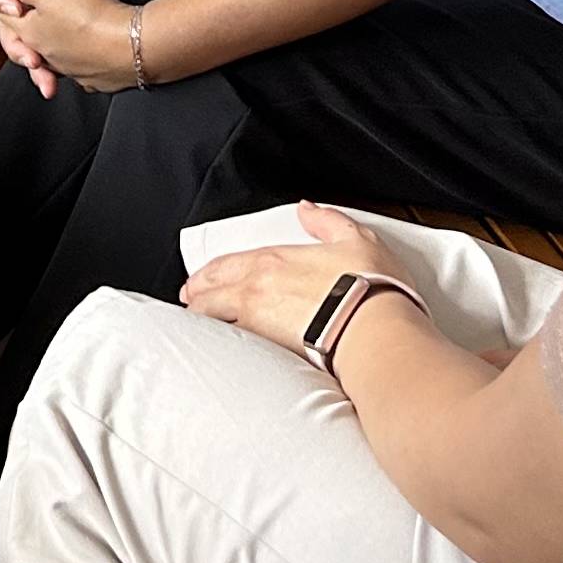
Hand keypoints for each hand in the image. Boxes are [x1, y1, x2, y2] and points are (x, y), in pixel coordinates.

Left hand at [0, 0, 135, 97]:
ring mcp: (71, 69)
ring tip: (43, 51)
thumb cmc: (92, 16)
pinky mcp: (95, 75)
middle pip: (24, 40)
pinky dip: (73, 58)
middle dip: (18, 32)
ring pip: (50, 55)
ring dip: (45, 51)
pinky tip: (82, 53)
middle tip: (15, 18)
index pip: (4, 14)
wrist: (136, 46)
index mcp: (29, 32)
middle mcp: (45, 54)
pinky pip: (77, 65)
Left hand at [179, 204, 391, 355]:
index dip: (207, 273)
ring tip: (199, 327)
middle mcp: (257, 290)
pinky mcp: (266, 352)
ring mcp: (258, 322)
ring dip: (202, 322)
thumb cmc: (370, 288)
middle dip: (195, 295)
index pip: (225, 265)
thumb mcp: (355, 240)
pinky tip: (221, 353)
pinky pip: (232, 348)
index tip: (198, 280)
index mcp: (273, 261)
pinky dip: (221, 347)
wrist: (373, 331)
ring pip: (213, 321)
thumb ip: (327, 221)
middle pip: (209, 292)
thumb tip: (308, 210)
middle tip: (189, 300)